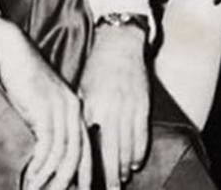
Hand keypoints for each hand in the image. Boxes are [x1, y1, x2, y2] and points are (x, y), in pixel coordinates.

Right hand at [0, 28, 91, 189]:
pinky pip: (48, 146)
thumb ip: (50, 124)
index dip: (85, 173)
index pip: (87, 147)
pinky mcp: (45, 108)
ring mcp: (60, 108)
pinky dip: (41, 166)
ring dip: (51, 178)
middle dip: (69, 182)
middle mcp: (73, 109)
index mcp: (76, 108)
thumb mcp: (42, 103)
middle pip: (78, 155)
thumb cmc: (24, 78)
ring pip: (64, 154)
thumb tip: (48, 155)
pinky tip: (32, 176)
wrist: (14, 51)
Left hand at [79, 24, 149, 188]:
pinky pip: (142, 135)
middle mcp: (110, 109)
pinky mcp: (143, 105)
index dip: (90, 166)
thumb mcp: (82, 90)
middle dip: (111, 176)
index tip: (88, 182)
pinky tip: (134, 162)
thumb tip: (78, 145)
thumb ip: (82, 116)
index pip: (91, 144)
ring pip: (128, 147)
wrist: (119, 44)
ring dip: (125, 167)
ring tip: (121, 179)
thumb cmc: (97, 68)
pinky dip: (139, 152)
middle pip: (111, 152)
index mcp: (92, 106)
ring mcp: (129, 107)